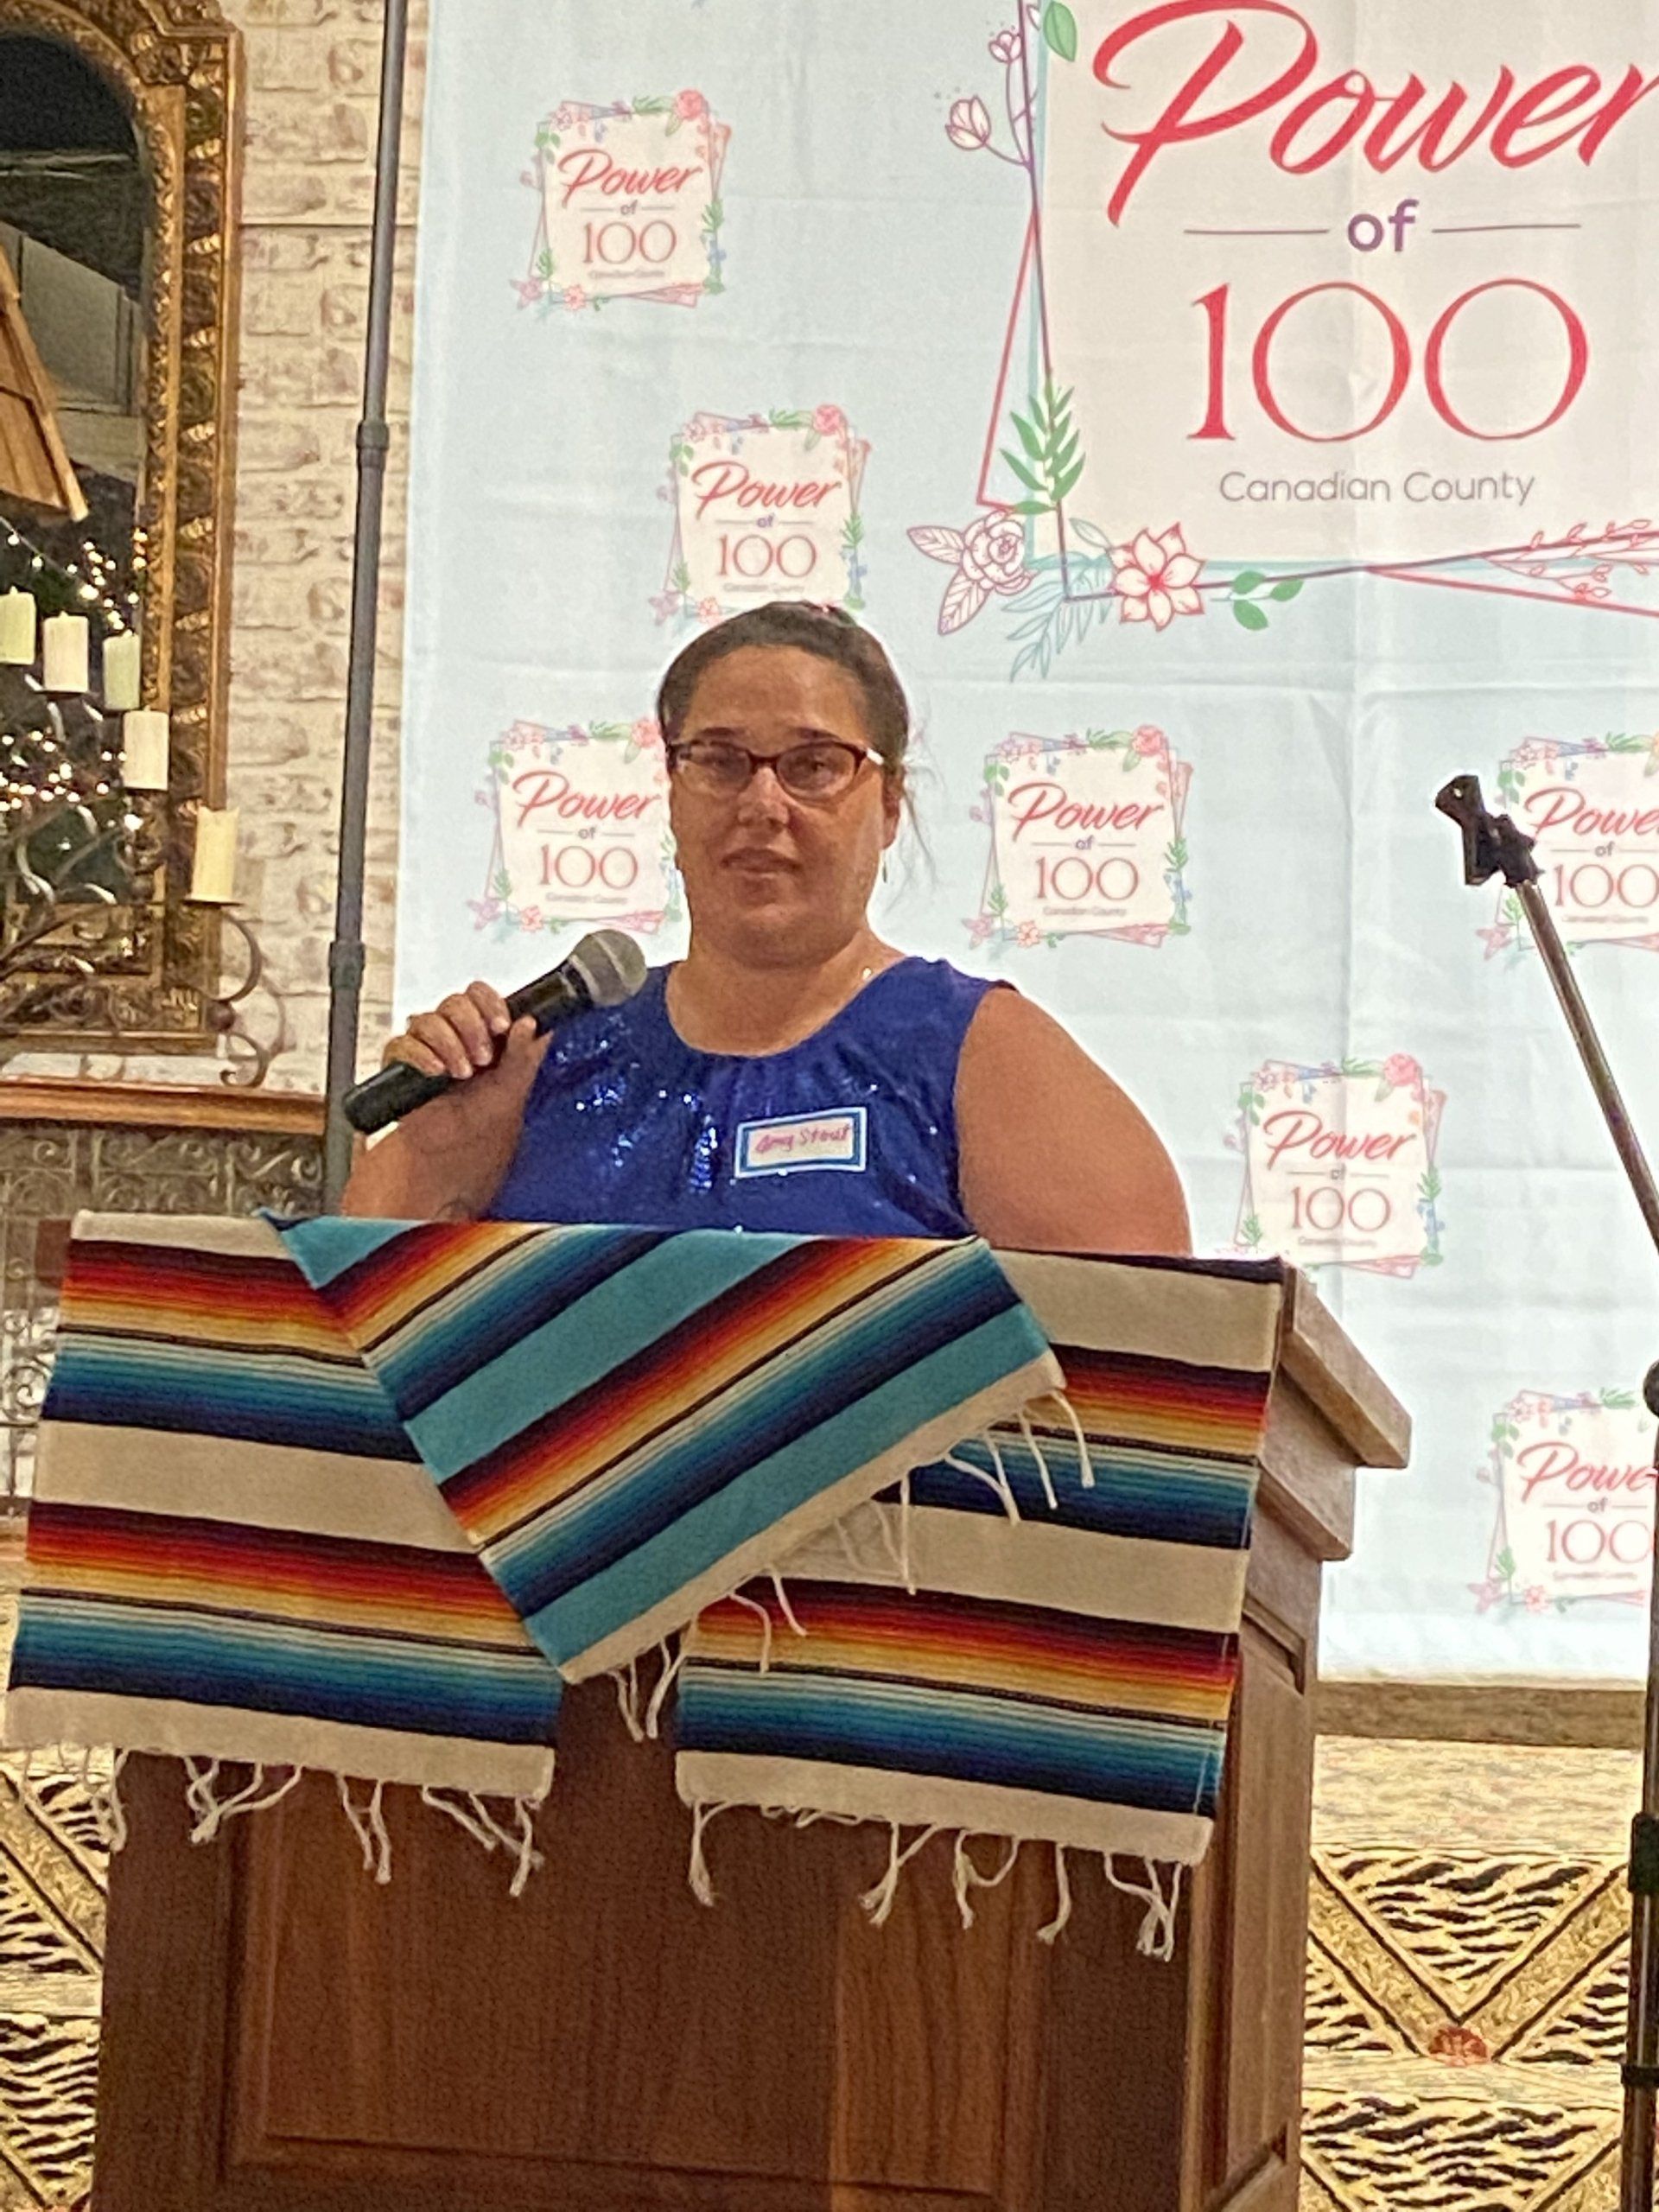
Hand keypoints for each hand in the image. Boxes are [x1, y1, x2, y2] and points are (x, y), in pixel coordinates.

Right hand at [381, 981, 548, 1152]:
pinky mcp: (402, 1061)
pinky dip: (421, 1055)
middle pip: (453, 1003)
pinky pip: (401, 1044)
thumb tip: (530, 1022)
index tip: (501, 1026)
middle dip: (472, 1028)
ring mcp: (425, 1044)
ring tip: (463, 1073)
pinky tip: (437, 1071)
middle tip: (484, 1058)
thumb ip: (525, 1052)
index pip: (478, 994)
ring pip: (426, 1021)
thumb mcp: (515, 1084)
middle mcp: (453, 1031)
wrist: (460, 1146)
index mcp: (481, 1028)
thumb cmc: (486, 1114)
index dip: (489, 1004)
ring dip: (450, 1045)